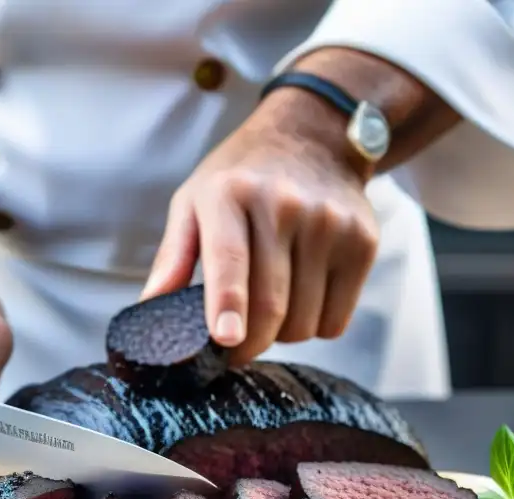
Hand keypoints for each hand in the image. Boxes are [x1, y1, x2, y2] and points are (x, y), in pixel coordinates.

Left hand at [141, 88, 379, 365]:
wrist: (314, 136)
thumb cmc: (242, 178)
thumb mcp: (194, 199)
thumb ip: (173, 257)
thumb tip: (151, 310)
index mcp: (229, 194)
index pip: (230, 258)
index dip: (228, 303)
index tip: (227, 339)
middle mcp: (283, 205)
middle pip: (270, 304)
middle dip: (249, 343)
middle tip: (235, 347)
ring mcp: (329, 224)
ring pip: (305, 321)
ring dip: (282, 335)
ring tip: (270, 309)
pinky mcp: (362, 242)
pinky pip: (336, 319)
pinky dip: (316, 326)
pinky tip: (303, 299)